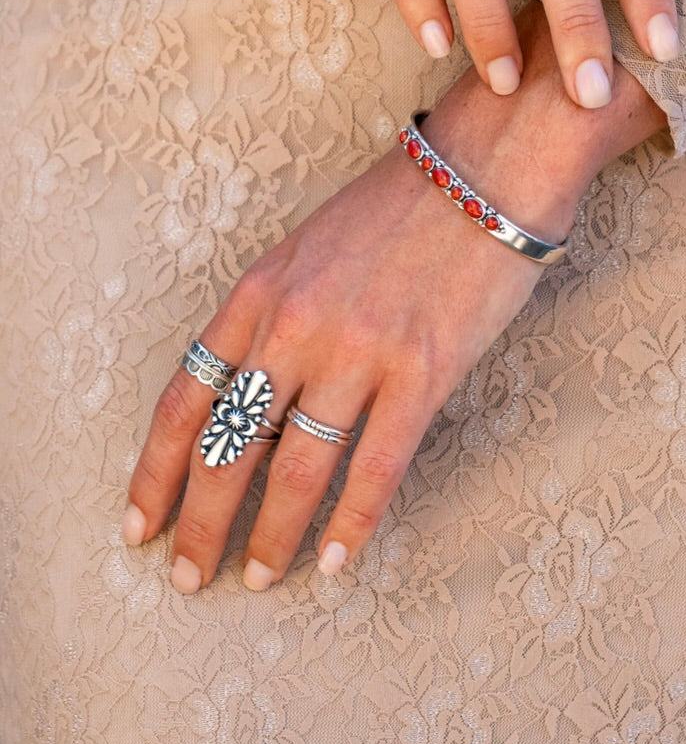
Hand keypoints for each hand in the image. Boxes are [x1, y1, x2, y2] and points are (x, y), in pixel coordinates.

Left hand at [122, 4, 668, 590]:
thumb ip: (274, 315)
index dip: (156, 471)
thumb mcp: (311, 247)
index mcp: (261, 291)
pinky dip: (352, 522)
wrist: (487, 166)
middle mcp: (296, 326)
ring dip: (271, 536)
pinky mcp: (423, 372)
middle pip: (227, 447)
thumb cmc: (402, 203)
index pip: (186, 398)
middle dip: (200, 523)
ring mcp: (359, 351)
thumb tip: (252, 397)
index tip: (139, 522)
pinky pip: (377, 467)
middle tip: (188, 575)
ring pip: (296, 470)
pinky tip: (338, 562)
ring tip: (259, 577)